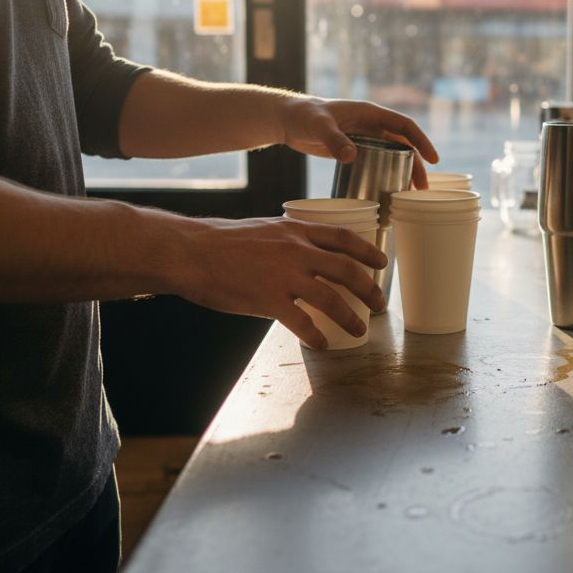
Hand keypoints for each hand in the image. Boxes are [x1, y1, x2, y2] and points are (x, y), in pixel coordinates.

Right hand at [171, 216, 388, 349]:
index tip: (382, 261)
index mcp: (295, 230)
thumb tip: (307, 253)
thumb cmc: (222, 241)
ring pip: (331, 298)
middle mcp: (295, 251)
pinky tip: (322, 344)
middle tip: (379, 303)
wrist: (190, 252)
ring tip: (359, 329)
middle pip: (346, 269)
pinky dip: (316, 335)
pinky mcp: (267, 300)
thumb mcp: (264, 228)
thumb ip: (289, 240)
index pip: (343, 237)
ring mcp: (283, 276)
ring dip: (350, 317)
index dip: (367, 250)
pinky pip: (301, 322)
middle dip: (368, 288)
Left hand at [279, 97, 439, 187]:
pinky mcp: (355, 148)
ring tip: (410, 193)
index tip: (434, 159)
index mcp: (370, 113)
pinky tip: (389, 190)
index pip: (404, 125)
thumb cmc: (303, 116)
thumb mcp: (319, 126)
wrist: (287, 120)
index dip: (421, 141)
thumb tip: (352, 156)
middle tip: (421, 188)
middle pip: (403, 144)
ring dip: (404, 171)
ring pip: (393, 154)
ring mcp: (364, 137)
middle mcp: (371, 124)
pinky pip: (378, 161)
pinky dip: (387, 173)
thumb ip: (335, 140)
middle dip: (416, 164)